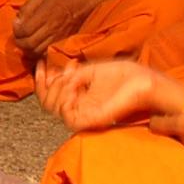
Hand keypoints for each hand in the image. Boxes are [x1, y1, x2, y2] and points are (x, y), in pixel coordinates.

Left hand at [12, 0, 106, 55]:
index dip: (16, 31)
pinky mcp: (63, 43)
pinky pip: (47, 53)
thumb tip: (17, 22)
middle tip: (18, 37)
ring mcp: (58, 37)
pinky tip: (36, 46)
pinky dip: (38, 52)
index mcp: (44, 14)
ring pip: (37, 52)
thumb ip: (27, 8)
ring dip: (27, 49)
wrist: (84, 1)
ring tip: (26, 42)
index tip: (16, 25)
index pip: (24, 30)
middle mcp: (51, 28)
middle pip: (28, 44)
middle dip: (19, 42)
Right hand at [35, 59, 183, 131]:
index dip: (41, 80)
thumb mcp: (92, 70)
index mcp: (78, 97)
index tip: (42, 63)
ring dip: (56, 89)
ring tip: (71, 78)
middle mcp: (79, 107)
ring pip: (53, 109)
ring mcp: (84, 114)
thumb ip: (72, 75)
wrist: (143, 82)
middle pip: (46, 103)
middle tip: (60, 70)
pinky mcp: (91, 120)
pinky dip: (64, 101)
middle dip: (46, 83)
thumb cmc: (124, 76)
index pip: (49, 95)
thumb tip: (55, 74)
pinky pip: (67, 117)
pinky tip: (73, 88)